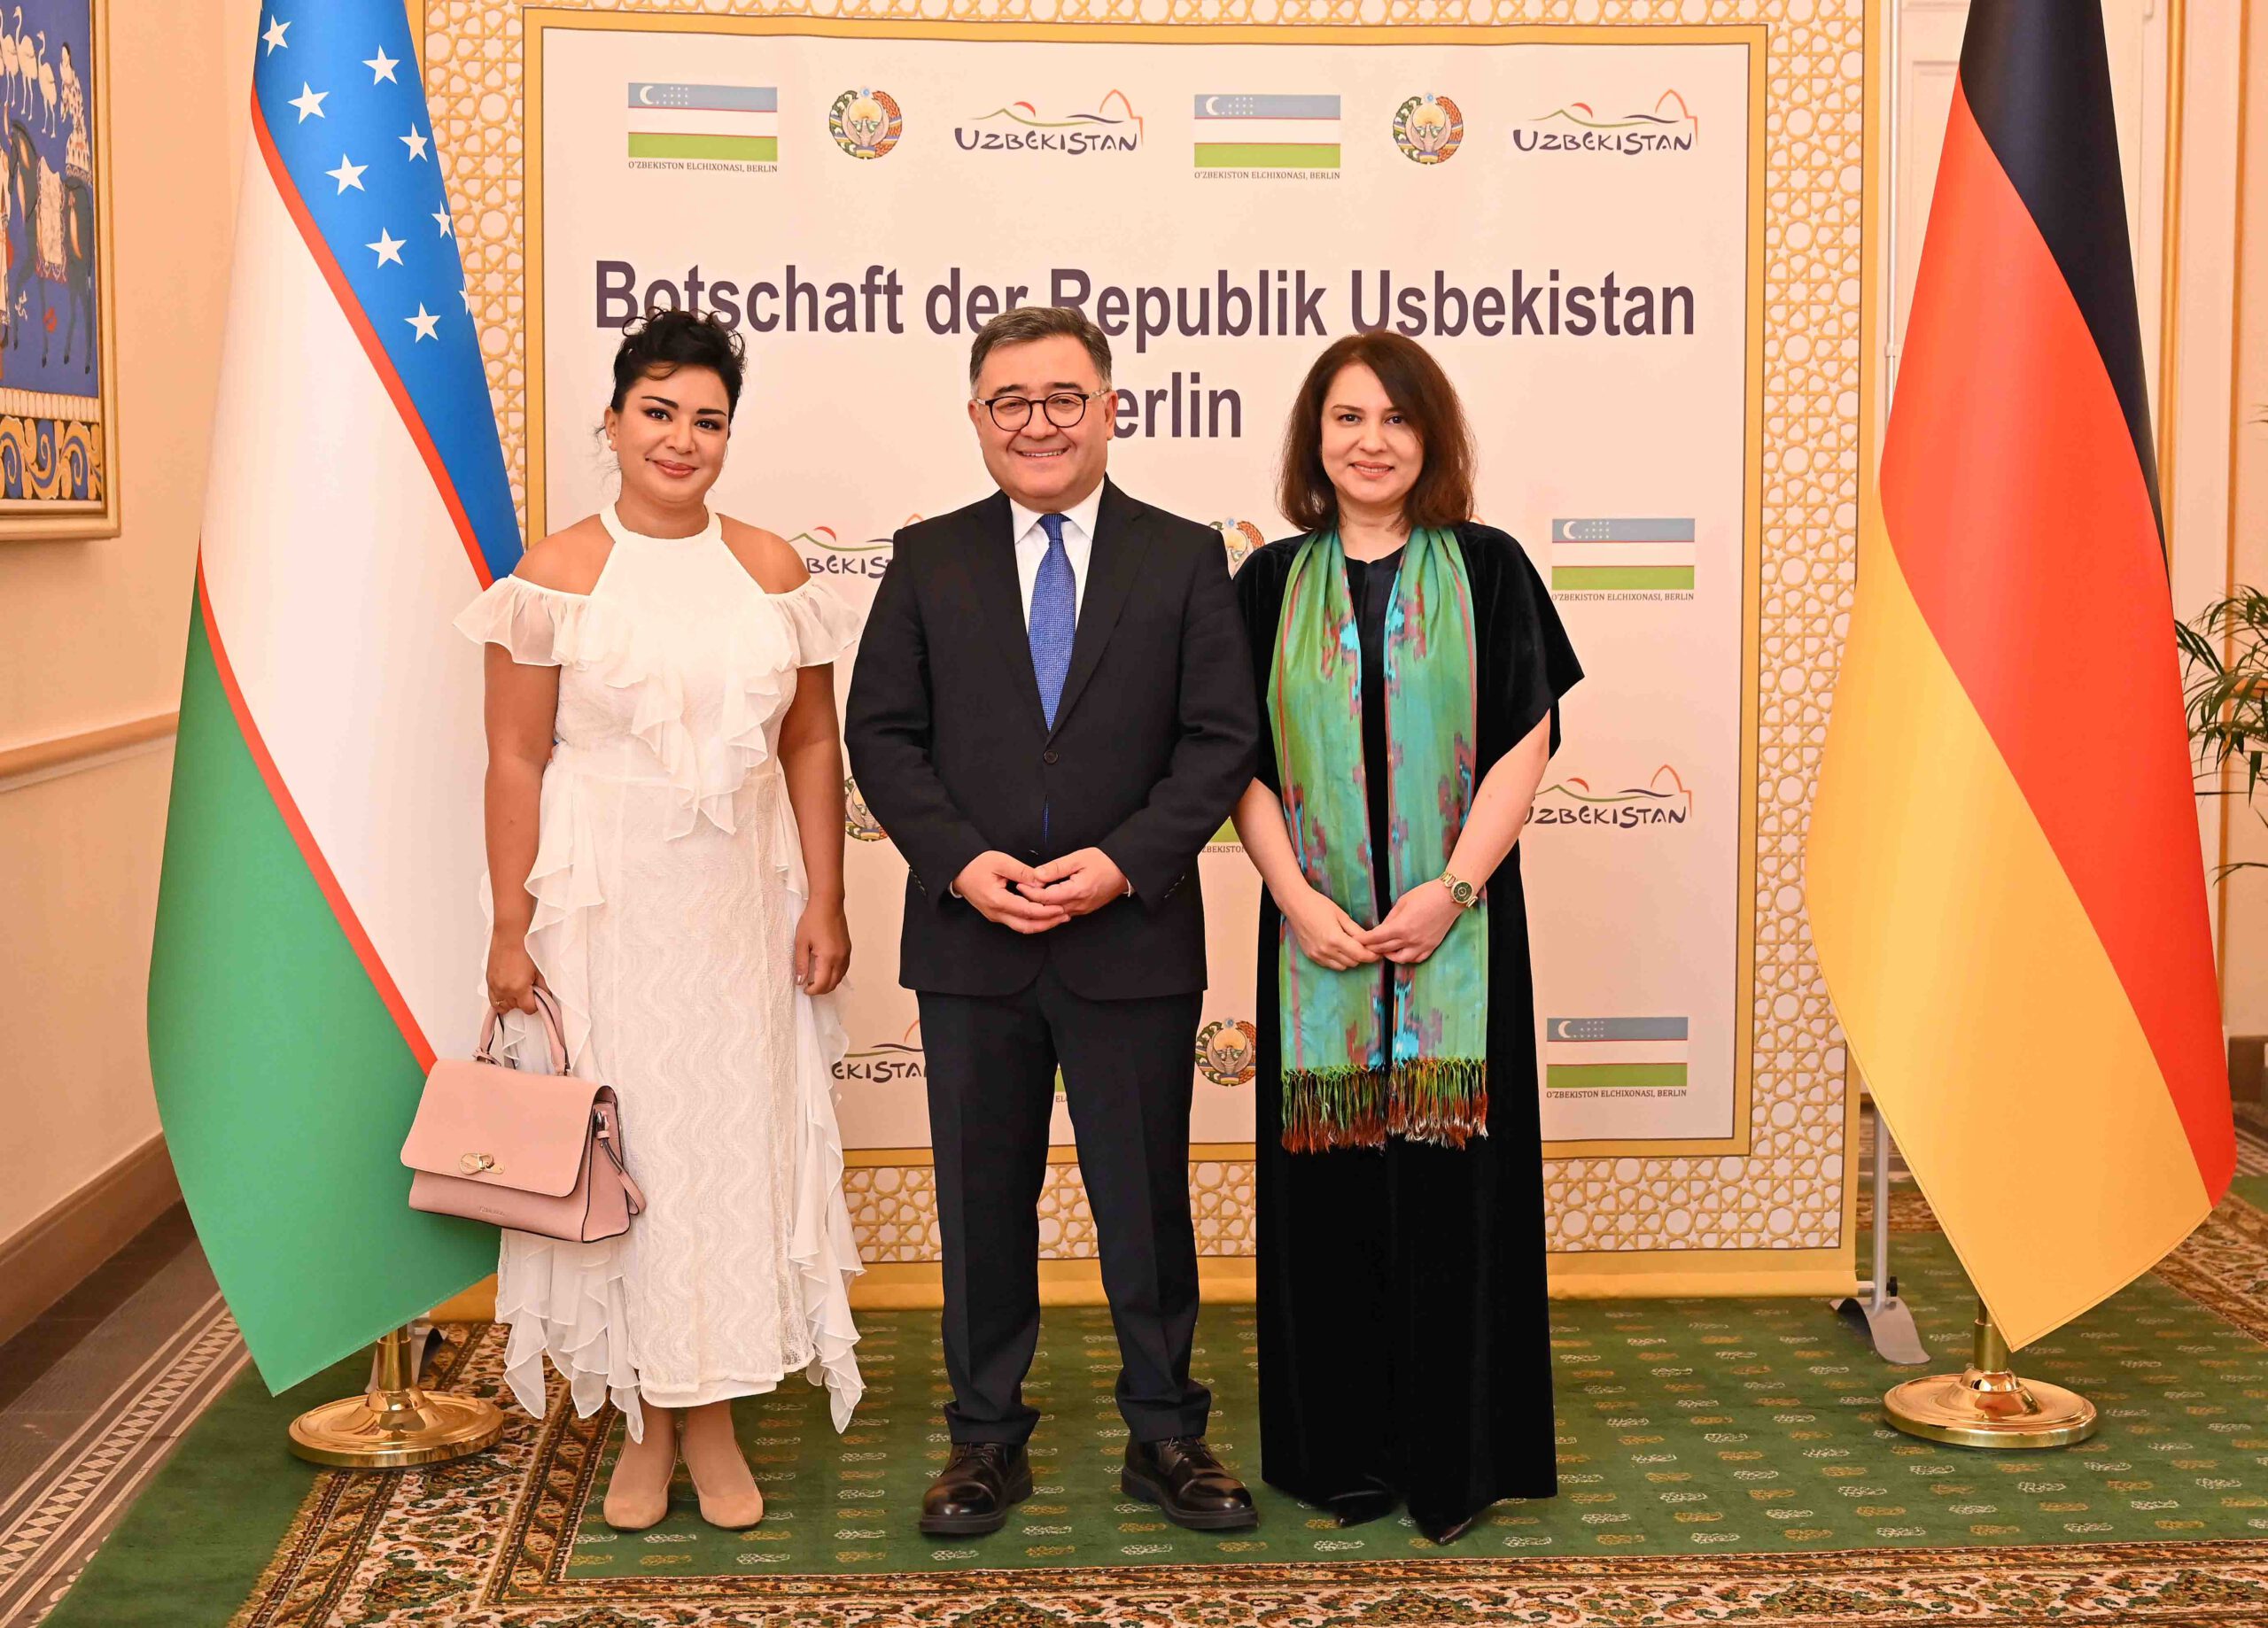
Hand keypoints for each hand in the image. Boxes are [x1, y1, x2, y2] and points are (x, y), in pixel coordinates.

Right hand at [486, 934, 542, 1013]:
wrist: (510, 937)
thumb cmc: (523, 950)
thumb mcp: (539, 971)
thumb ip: (542, 987)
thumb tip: (544, 997)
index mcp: (519, 988)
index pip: (528, 1009)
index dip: (535, 1006)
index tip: (537, 1000)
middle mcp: (504, 989)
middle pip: (515, 1007)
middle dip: (523, 1001)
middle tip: (528, 991)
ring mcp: (494, 986)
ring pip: (502, 1006)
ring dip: (511, 1001)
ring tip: (517, 991)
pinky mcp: (489, 981)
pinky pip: (493, 999)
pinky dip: (500, 999)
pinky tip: (507, 993)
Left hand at [794, 902, 850, 994]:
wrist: (828, 904)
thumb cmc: (813, 920)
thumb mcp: (801, 942)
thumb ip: (801, 964)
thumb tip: (800, 981)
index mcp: (828, 957)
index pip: (822, 984)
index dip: (812, 990)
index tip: (803, 989)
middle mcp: (840, 958)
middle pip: (833, 984)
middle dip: (820, 990)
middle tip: (807, 986)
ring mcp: (846, 954)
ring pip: (840, 978)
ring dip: (829, 983)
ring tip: (815, 980)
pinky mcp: (848, 950)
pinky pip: (843, 969)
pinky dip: (835, 975)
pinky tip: (825, 971)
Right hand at [954, 851, 1070, 933]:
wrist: (957, 870)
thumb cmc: (976, 864)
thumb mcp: (1001, 861)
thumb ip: (1023, 872)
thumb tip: (1041, 882)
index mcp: (997, 900)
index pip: (1027, 911)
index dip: (1046, 911)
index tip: (1061, 907)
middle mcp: (996, 913)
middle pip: (1026, 926)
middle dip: (1048, 923)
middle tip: (1065, 916)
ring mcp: (995, 916)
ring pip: (1022, 927)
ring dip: (1041, 924)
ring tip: (1058, 917)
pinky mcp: (995, 915)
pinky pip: (1016, 922)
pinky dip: (1032, 921)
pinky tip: (1043, 915)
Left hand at [1019, 847, 1128, 918]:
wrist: (1124, 871)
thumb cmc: (1104, 861)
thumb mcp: (1078, 858)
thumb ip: (1056, 867)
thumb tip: (1036, 874)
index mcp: (1077, 891)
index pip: (1047, 897)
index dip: (1031, 892)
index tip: (1019, 884)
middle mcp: (1079, 904)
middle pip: (1048, 908)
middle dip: (1032, 901)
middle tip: (1020, 891)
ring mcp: (1082, 910)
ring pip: (1055, 914)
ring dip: (1041, 906)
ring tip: (1028, 896)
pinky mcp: (1085, 910)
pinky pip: (1064, 913)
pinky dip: (1052, 908)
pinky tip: (1044, 901)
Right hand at [1280, 883, 1377, 970]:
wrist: (1295, 904)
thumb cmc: (1318, 905)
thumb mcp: (1341, 915)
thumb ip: (1356, 930)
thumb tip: (1369, 941)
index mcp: (1335, 939)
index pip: (1360, 955)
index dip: (1372, 955)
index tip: (1378, 952)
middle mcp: (1326, 951)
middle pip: (1352, 963)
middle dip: (1362, 956)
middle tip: (1365, 947)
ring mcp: (1317, 955)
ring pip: (1342, 967)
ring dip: (1350, 959)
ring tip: (1351, 948)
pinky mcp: (1311, 956)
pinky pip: (1330, 965)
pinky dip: (1338, 960)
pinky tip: (1338, 949)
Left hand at [1361, 880, 1466, 964]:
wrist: (1450, 897)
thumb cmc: (1425, 894)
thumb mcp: (1402, 902)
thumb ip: (1390, 918)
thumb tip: (1382, 928)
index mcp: (1401, 927)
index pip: (1376, 938)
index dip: (1364, 940)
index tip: (1356, 940)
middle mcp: (1410, 939)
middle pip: (1385, 949)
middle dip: (1372, 948)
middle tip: (1365, 946)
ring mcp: (1422, 945)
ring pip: (1400, 959)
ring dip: (1389, 956)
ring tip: (1383, 951)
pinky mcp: (1431, 947)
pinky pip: (1416, 959)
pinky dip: (1407, 958)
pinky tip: (1401, 953)